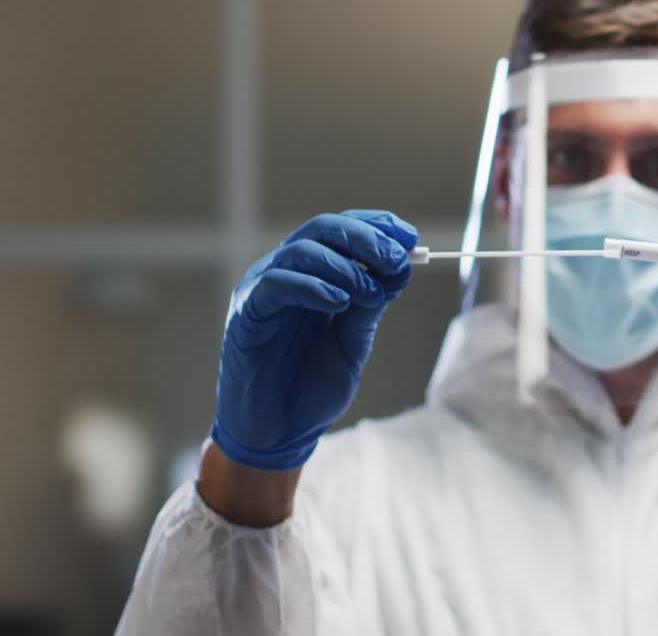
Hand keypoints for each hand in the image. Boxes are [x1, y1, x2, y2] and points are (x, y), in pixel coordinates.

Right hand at [212, 209, 418, 470]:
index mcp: (315, 275)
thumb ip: (369, 306)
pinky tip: (338, 302)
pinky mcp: (246, 313)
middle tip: (396, 258)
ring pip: (301, 250)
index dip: (377, 226)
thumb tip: (399, 269)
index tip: (411, 238)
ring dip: (345, 265)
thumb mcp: (353, 342)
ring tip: (371, 291)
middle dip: (366, 238)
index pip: (344, 231)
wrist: (280, 432)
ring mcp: (263, 289)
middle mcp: (287, 273)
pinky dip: (312, 286)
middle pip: (324, 229)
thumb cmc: (312, 386)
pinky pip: (276, 284)